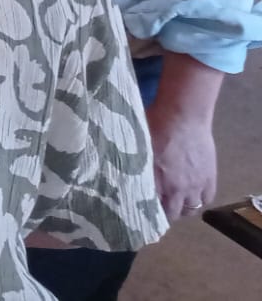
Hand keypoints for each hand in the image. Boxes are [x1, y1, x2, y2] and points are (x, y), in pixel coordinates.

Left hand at [145, 100, 217, 220]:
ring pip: (191, 209)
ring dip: (183, 207)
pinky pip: (207, 199)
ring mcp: (195, 185)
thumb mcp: (136, 145)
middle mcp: (176, 188)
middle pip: (173, 213)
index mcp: (155, 180)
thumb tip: (119, 171)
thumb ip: (133, 164)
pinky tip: (193, 193)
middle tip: (160, 206)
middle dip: (166, 213)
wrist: (182, 115)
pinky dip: (200, 199)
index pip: (151, 208)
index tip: (142, 209)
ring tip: (176, 200)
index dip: (147, 211)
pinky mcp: (210, 178)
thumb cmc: (154, 124)